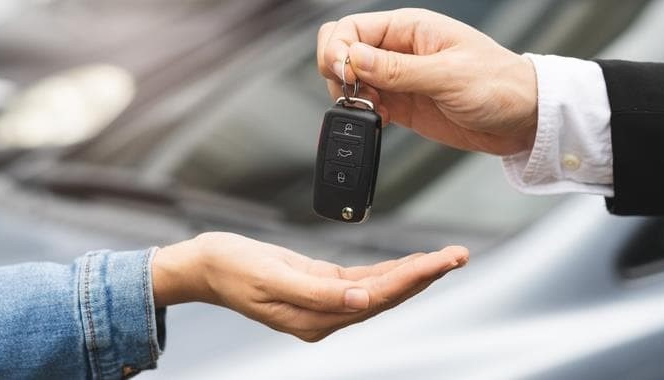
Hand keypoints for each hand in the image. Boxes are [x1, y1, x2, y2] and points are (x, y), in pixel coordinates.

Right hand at [151, 232, 467, 341]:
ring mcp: (324, 302)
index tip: (441, 262)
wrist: (204, 265)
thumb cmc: (231, 267)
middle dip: (425, 275)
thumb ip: (319, 291)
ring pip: (380, 288)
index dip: (412, 279)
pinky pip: (363, 279)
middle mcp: (325, 315)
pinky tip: (411, 262)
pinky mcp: (320, 285)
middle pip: (387, 295)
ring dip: (414, 272)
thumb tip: (365, 301)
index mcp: (315, 319)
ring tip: (446, 258)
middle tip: (459, 255)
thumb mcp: (272, 276)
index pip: (377, 299)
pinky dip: (390, 270)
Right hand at [317, 8, 537, 155]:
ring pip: (350, 79)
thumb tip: (352, 59)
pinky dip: (364, 113)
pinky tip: (379, 119)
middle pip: (344, 50)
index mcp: (410, 28)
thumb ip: (397, 70)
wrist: (524, 119)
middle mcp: (400, 50)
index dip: (338, 50)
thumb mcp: (448, 75)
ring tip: (372, 108)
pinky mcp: (402, 104)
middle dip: (337, 71)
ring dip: (349, 95)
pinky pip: (367, 104)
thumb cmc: (500, 85)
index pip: (352, 28)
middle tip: (352, 92)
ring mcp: (399, 78)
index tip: (344, 75)